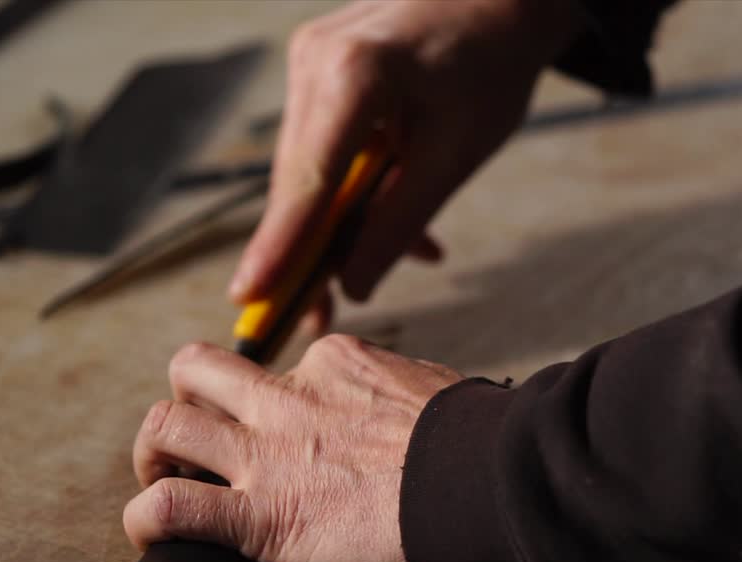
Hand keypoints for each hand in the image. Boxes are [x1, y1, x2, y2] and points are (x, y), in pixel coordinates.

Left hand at [124, 335, 462, 561]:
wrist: (485, 488)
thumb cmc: (477, 443)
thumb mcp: (433, 389)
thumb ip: (398, 388)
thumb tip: (406, 400)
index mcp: (333, 362)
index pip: (273, 365)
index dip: (265, 398)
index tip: (281, 431)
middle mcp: (287, 397)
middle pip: (195, 371)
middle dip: (183, 401)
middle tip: (196, 441)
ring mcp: (267, 454)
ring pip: (163, 426)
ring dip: (152, 454)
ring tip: (164, 479)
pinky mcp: (260, 516)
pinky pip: (170, 508)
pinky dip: (147, 520)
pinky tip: (155, 532)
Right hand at [229, 0, 580, 321]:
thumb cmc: (492, 66)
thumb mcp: (456, 155)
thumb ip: (401, 221)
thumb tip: (353, 285)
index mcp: (357, 74)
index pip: (308, 180)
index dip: (278, 246)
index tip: (249, 296)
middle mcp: (316, 59)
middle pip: (298, 181)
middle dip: (306, 254)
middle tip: (306, 321)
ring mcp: (310, 59)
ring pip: (308, 169)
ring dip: (338, 225)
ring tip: (368, 276)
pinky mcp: (317, 67)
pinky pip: (322, 146)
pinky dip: (350, 190)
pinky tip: (392, 224)